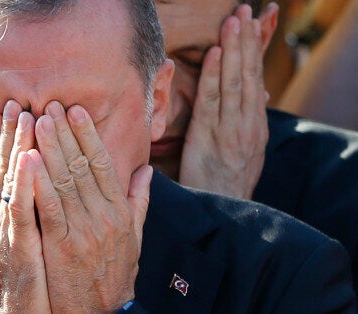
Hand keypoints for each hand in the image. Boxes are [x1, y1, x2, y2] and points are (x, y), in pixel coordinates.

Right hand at [0, 101, 50, 312]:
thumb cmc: (22, 281)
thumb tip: (30, 187)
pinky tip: (29, 158)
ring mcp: (1, 233)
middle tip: (14, 102)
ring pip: (7, 183)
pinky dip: (23, 182)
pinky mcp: (15, 247)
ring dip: (14, 148)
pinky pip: (19, 210)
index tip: (6, 112)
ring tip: (23, 117)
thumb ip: (24, 212)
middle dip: (6, 135)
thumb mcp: (18, 242)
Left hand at [32, 102, 151, 311]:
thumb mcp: (135, 238)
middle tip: (49, 105)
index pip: (102, 163)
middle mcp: (104, 215)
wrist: (101, 313)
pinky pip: (48, 206)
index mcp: (120, 211)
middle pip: (81, 165)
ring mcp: (83, 229)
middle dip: (63, 132)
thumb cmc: (115, 274)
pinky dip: (38, 180)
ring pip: (64, 179)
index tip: (75, 111)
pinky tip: (28, 159)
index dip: (88, 135)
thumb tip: (145, 170)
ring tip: (35, 120)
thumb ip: (138, 201)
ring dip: (49, 147)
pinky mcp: (62, 244)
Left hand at [179, 4, 267, 198]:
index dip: (253, 51)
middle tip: (243, 11)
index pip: (256, 80)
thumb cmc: (226, 182)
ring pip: (236, 83)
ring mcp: (231, 130)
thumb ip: (247, 123)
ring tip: (234, 22)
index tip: (252, 24)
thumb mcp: (246, 152)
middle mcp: (248, 124)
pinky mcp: (211, 138)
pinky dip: (216, 75)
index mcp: (255, 126)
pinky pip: (213, 101)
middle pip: (249, 75)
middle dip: (247, 41)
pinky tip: (216, 53)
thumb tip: (252, 96)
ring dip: (235, 50)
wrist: (224, 213)